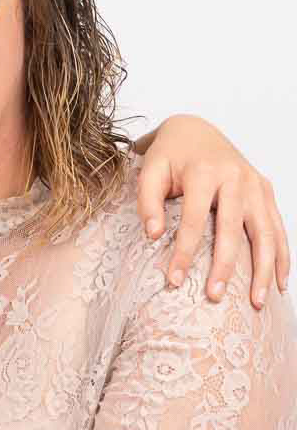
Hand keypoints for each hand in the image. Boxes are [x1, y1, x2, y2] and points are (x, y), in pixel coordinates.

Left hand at [137, 115, 288, 307]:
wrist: (196, 129)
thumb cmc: (170, 154)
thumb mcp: (150, 169)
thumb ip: (147, 201)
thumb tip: (153, 236)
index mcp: (205, 172)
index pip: (194, 220)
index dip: (185, 252)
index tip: (175, 280)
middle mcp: (236, 178)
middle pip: (233, 230)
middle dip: (225, 267)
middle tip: (215, 297)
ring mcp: (256, 185)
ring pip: (265, 233)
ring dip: (263, 269)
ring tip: (256, 301)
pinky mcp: (266, 191)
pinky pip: (279, 228)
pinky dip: (283, 256)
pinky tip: (279, 282)